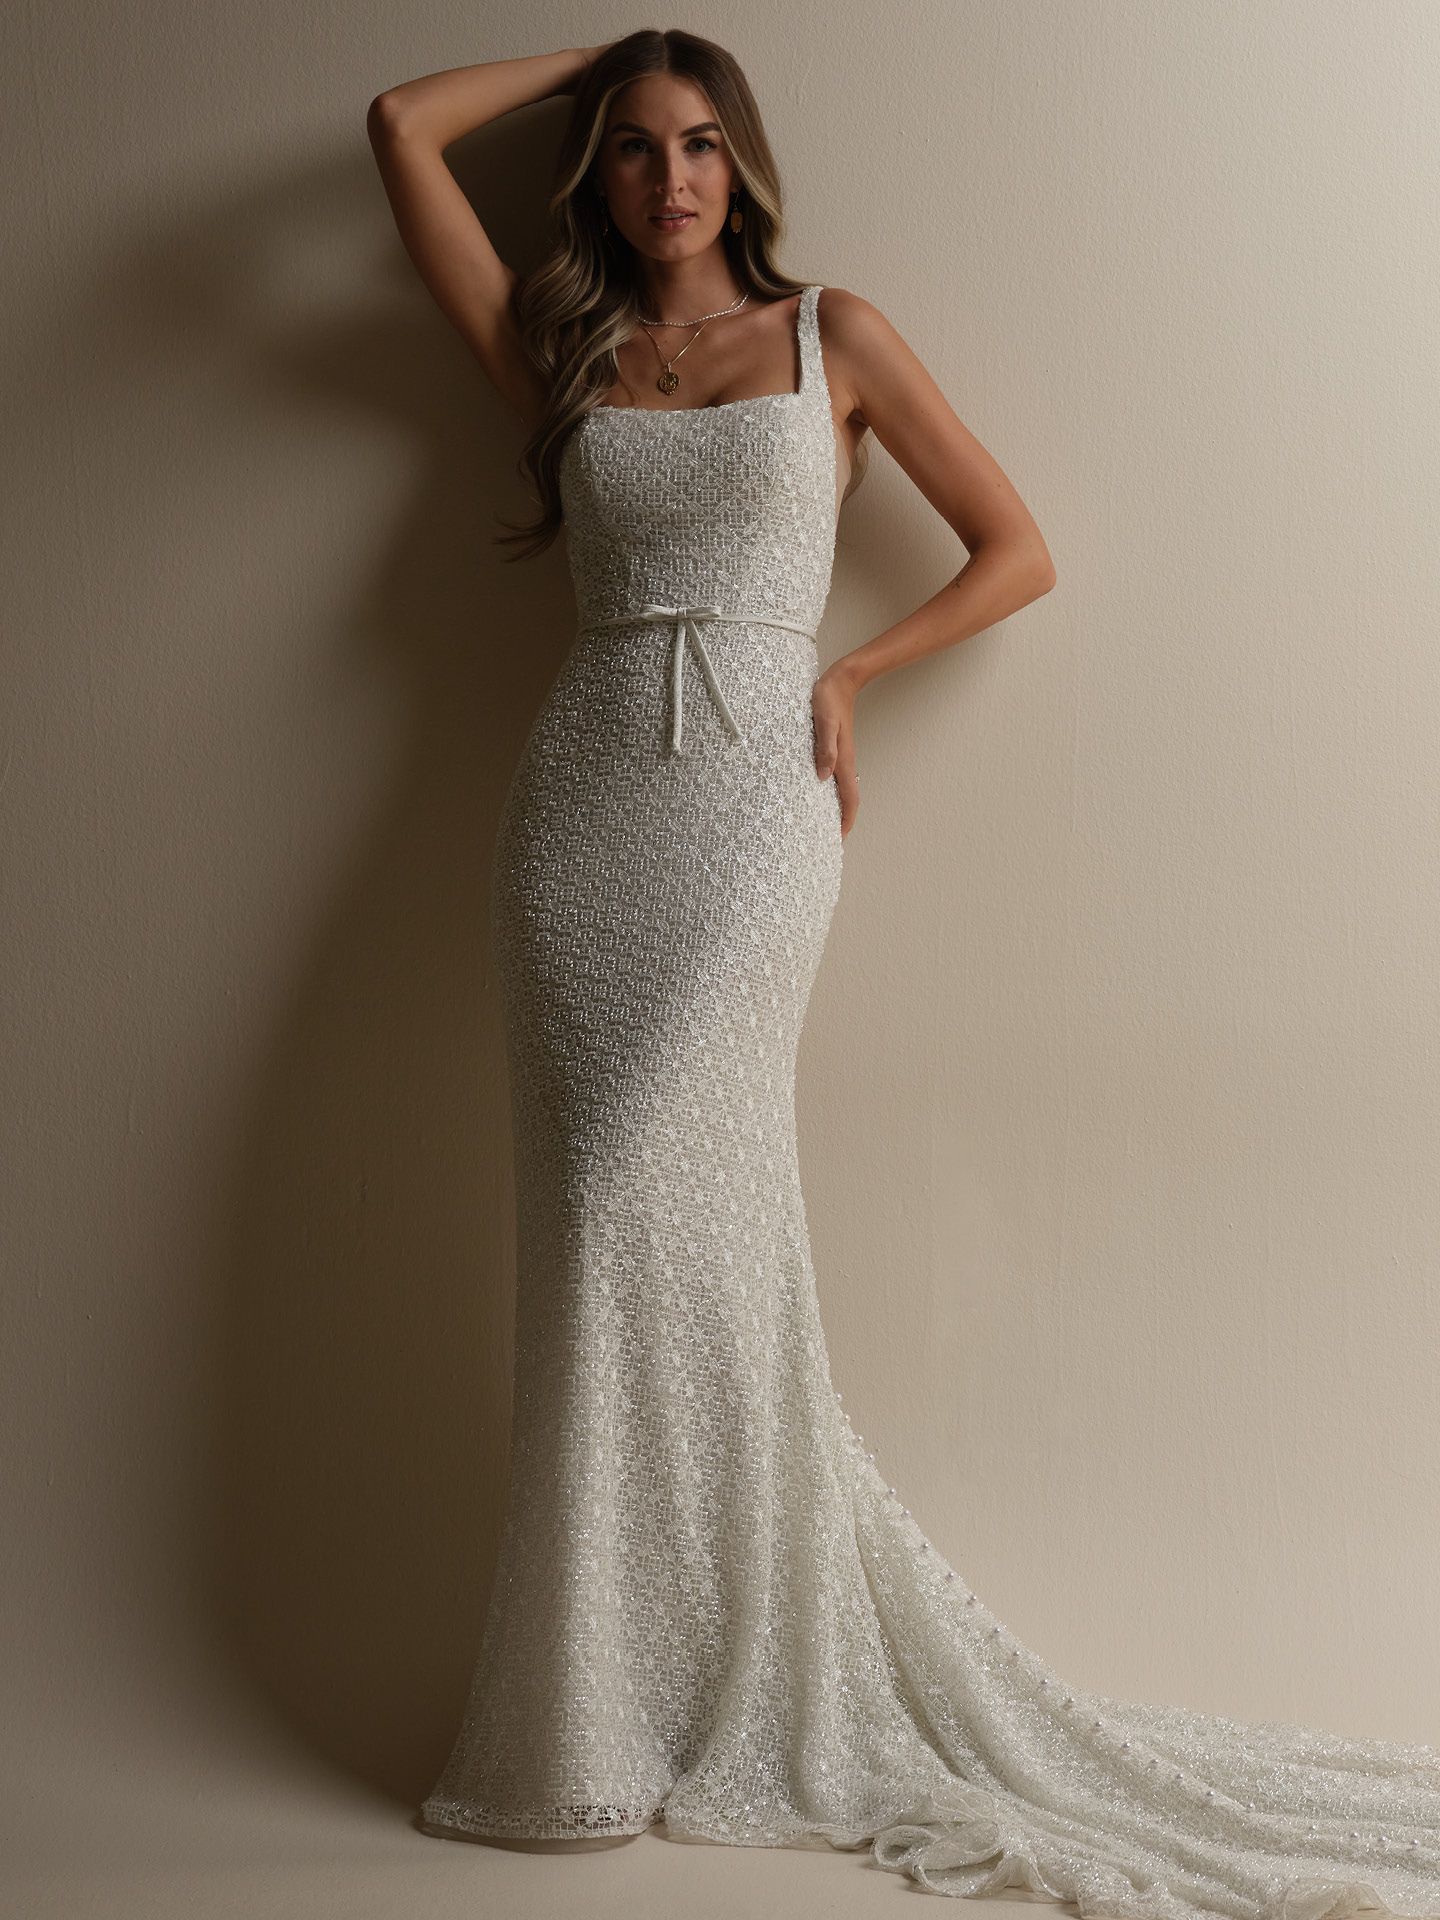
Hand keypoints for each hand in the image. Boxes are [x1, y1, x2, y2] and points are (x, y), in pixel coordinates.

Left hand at [812, 665, 860, 840]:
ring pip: (841, 788)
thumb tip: (823, 776)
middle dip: (841, 819)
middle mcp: (844, 761)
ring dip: (836, 806)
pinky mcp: (834, 748)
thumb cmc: (829, 699)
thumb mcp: (824, 723)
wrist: (841, 681)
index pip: (849, 797)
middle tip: (829, 837)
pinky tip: (818, 790)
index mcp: (843, 759)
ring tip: (823, 821)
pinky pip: (835, 776)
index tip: (840, 837)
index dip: (846, 819)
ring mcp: (841, 755)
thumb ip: (825, 748)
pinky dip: (829, 790)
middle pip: (847, 797)